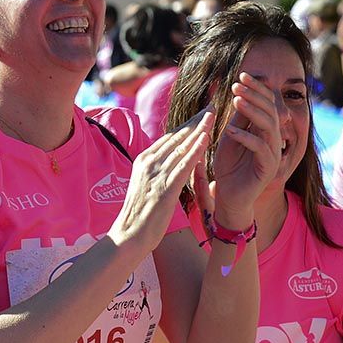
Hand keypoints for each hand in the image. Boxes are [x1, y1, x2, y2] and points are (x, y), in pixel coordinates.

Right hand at [111, 113, 213, 251]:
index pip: (170, 137)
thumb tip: (168, 158)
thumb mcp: (146, 184)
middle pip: (177, 136)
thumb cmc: (140, 214)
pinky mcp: (164, 188)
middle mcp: (149, 162)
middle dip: (196, 120)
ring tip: (213, 115)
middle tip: (212, 106)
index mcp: (144, 159)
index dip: (188, 124)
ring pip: (182, 146)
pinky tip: (205, 139)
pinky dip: (195, 150)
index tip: (203, 113)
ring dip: (199, 129)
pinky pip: (183, 165)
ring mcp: (156, 174)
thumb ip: (156, 169)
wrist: (129, 235)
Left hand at [194, 73, 279, 228]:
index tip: (241, 75)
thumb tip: (238, 93)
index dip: (257, 88)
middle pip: (271, 111)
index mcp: (265, 130)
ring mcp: (273, 154)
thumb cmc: (229, 166)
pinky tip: (230, 131)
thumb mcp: (230, 137)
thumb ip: (238, 119)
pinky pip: (260, 149)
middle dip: (255, 95)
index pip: (267, 103)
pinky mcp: (268, 168)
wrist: (230, 196)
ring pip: (269, 127)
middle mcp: (273, 140)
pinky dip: (245, 137)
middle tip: (238, 84)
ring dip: (252, 112)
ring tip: (236, 101)